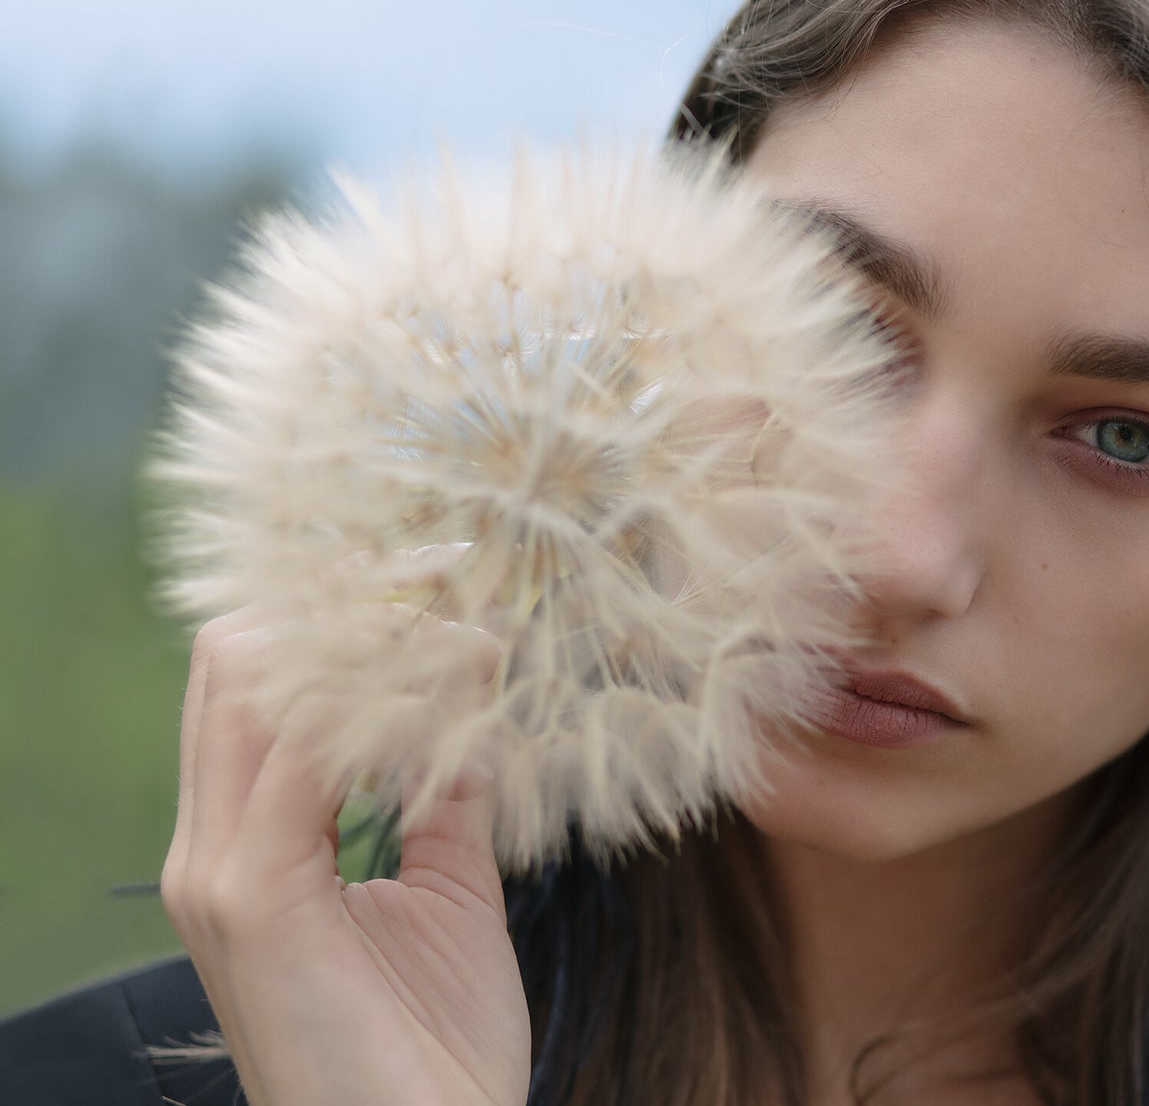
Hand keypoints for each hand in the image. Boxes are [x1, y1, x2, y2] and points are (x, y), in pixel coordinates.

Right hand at [161, 606, 531, 1105]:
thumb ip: (445, 795)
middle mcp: (213, 847)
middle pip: (238, 660)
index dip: (339, 611)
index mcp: (249, 845)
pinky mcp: (256, 899)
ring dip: (367, 629)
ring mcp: (222, 871)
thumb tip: (475, 700)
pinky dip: (382, 698)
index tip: (444, 575)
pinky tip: (459, 680)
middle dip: (344, 596)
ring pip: (257, 683)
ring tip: (463, 604)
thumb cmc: (436, 1046)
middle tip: (452, 563)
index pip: (256, 682)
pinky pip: (304, 752)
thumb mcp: (450, 890)